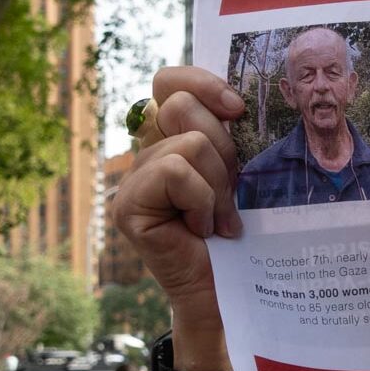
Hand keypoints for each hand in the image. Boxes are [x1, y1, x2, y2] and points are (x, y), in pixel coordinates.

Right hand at [114, 65, 244, 326]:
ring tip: (218, 219)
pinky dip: (201, 201)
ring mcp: (132, 179)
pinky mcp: (127, 206)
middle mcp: (146, 152)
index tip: (237, 110)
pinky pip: (176, 172)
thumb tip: (234, 100)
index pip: (170, 80)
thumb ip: (226, 132)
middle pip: (182, 105)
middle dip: (223, 147)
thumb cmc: (242, 231)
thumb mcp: (239, 170)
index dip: (202, 82)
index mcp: (171, 136)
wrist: (231, 290)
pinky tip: (202, 231)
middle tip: (232, 190)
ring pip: (188, 143)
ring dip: (217, 185)